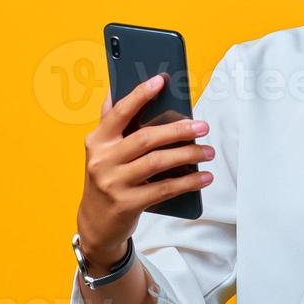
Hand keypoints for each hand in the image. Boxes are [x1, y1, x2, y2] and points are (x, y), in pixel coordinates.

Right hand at [76, 73, 215, 262]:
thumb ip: (112, 123)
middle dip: (178, 130)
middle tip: (202, 126)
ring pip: (157, 163)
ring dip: (188, 155)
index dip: (139, 95)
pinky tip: (204, 177)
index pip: (119, 113)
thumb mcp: (104, 151)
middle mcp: (102, 160)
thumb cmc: (108, 178)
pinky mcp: (127, 204)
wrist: (96, 223)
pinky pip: (164, 189)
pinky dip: (187, 182)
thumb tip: (116, 87)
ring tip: (208, 152)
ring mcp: (113, 183)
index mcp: (97, 140)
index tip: (161, 80)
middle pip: (145, 138)